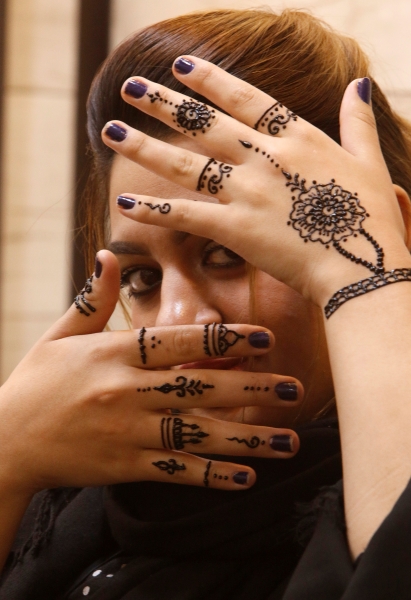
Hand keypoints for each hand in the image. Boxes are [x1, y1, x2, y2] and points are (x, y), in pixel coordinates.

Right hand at [0, 250, 301, 497]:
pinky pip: (176, 471)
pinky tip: (247, 478)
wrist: (4, 442)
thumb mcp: (60, 335)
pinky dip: (212, 476)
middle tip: (295, 389)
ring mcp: (127, 432)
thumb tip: (110, 254)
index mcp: (113, 353)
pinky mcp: (124, 466)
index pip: (178, 341)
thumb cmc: (35, 382)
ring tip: (289, 440)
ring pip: (197, 434)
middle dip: (252, 388)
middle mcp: (125, 391)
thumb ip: (93, 298)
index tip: (266, 338)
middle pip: (200, 387)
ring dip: (247, 439)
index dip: (225, 339)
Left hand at [102, 57, 410, 309]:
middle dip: (163, 103)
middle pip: (204, 123)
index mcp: (298, 139)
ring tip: (111, 132)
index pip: (246, 100)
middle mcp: (266, 158)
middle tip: (129, 86)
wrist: (362, 266)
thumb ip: (358, 123)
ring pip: (186, 163)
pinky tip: (123, 204)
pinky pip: (186, 216)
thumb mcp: (370, 162)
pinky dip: (154, 212)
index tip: (179, 67)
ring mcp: (248, 192)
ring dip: (144, 147)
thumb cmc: (373, 219)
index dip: (210, 81)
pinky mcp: (236, 229)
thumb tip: (359, 84)